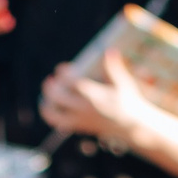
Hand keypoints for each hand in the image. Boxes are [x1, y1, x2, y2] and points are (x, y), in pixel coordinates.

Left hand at [39, 51, 153, 144]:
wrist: (132, 127)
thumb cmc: (128, 102)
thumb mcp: (124, 83)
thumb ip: (114, 68)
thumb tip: (111, 50)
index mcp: (95, 97)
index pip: (74, 84)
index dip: (64, 75)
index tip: (60, 68)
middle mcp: (85, 109)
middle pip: (59, 98)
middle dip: (51, 88)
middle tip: (50, 80)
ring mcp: (81, 119)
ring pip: (54, 114)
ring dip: (46, 104)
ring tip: (46, 95)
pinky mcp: (80, 126)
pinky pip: (59, 123)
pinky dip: (51, 115)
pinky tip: (50, 105)